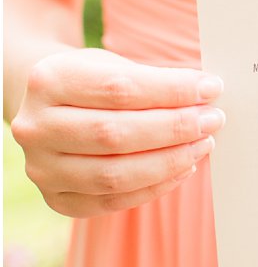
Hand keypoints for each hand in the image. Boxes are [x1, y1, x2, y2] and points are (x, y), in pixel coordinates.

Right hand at [11, 47, 224, 216]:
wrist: (52, 108)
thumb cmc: (93, 83)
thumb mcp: (115, 65)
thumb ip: (154, 80)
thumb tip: (207, 95)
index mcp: (47, 81)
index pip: (118, 89)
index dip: (171, 91)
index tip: (210, 89)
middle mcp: (35, 127)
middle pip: (115, 134)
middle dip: (174, 128)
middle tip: (213, 120)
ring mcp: (41, 168)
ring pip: (114, 174)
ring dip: (170, 161)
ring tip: (204, 144)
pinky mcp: (57, 200)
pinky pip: (112, 201)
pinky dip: (156, 187)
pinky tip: (184, 168)